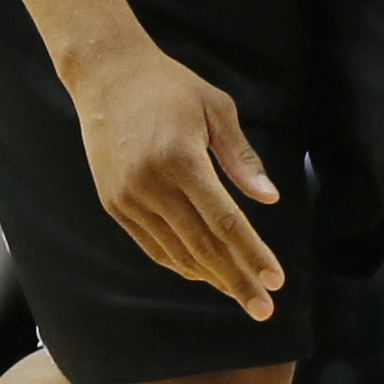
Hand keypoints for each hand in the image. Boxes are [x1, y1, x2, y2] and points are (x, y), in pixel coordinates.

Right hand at [66, 37, 283, 319]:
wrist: (106, 74)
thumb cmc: (170, 85)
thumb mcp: (216, 108)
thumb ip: (242, 158)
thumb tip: (270, 199)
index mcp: (181, 159)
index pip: (225, 222)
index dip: (253, 254)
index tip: (276, 280)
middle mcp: (151, 184)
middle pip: (203, 247)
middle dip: (237, 280)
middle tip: (264, 308)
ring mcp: (128, 197)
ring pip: (177, 252)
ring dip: (211, 277)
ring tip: (240, 294)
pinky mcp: (113, 202)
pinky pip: (152, 245)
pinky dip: (180, 263)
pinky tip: (203, 273)